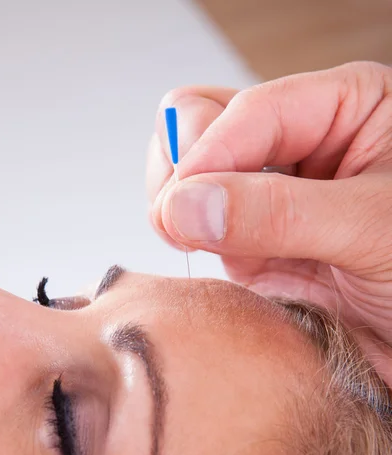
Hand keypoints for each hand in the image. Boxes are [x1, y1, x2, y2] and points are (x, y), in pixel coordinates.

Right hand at [147, 62, 391, 378]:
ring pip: (189, 170)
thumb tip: (185, 205)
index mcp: (345, 109)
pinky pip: (193, 224)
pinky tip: (196, 253)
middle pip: (204, 121)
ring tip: (190, 240)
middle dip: (185, 168)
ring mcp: (267, 195)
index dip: (211, 152)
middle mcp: (299, 144)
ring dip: (176, 201)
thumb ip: (282, 213)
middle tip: (184, 219)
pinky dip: (181, 237)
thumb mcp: (371, 229)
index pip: (252, 109)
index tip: (183, 203)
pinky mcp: (249, 242)